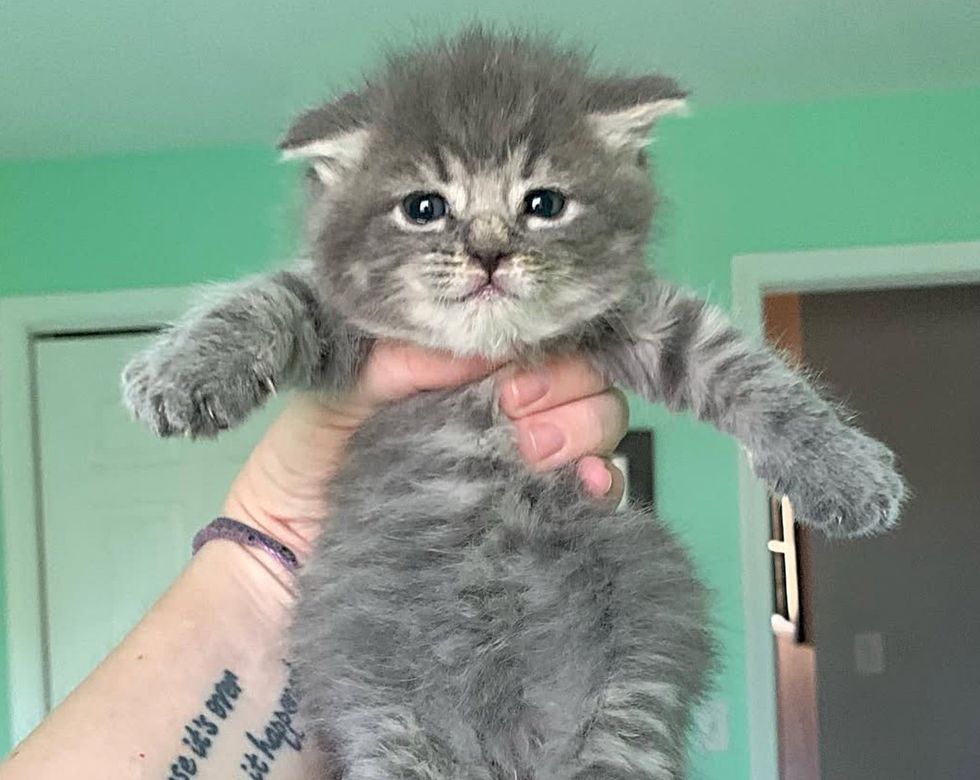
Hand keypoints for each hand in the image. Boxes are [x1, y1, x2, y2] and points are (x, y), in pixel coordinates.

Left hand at [222, 343, 628, 562]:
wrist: (286, 564)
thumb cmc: (301, 467)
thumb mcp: (337, 395)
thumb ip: (396, 358)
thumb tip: (473, 344)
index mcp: (458, 372)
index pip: (527, 338)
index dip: (534, 346)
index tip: (505, 376)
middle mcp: (502, 412)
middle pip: (576, 376)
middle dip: (563, 387)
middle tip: (515, 413)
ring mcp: (524, 466)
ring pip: (597, 423)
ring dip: (582, 428)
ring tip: (532, 453)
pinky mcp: (538, 520)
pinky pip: (599, 491)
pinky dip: (605, 481)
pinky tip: (585, 486)